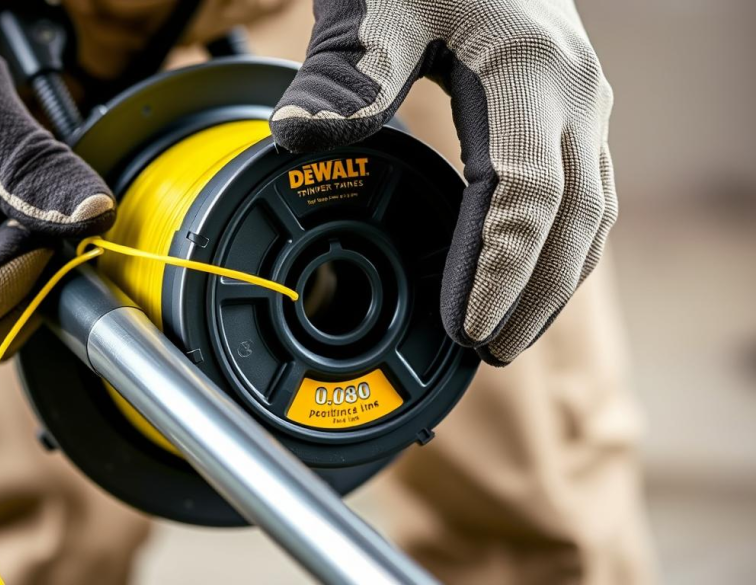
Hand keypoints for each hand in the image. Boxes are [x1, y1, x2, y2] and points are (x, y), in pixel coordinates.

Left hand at [272, 0, 616, 364]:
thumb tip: (294, 137)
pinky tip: (521, 271)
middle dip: (536, 295)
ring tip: (509, 332)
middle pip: (575, 219)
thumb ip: (344, 76)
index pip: (526, 196)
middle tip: (491, 352)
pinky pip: (584, 189)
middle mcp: (573, 93)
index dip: (499, 271)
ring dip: (555, 279)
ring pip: (590, 210)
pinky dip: (557, 243)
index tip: (468, 329)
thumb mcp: (378, 6)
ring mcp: (581, 99)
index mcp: (528, 74)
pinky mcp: (570, 107)